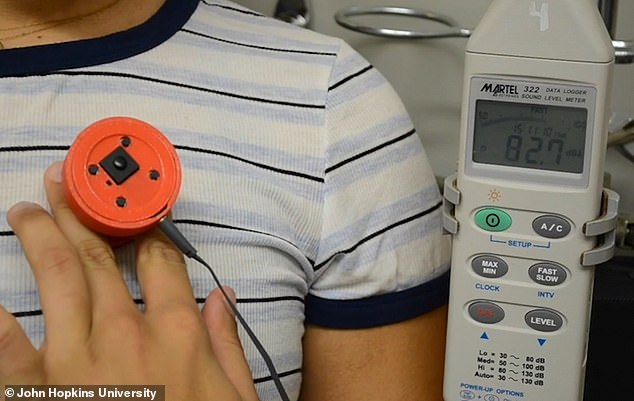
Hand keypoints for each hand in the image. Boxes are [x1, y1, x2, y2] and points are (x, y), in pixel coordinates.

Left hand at [0, 162, 258, 400]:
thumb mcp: (236, 396)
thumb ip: (226, 344)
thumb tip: (221, 298)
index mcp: (176, 333)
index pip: (161, 260)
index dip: (146, 227)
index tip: (134, 208)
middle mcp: (126, 335)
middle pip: (102, 258)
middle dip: (83, 214)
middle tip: (64, 182)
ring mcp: (77, 362)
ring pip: (58, 280)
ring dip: (43, 238)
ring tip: (27, 211)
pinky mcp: (38, 393)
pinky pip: (7, 349)